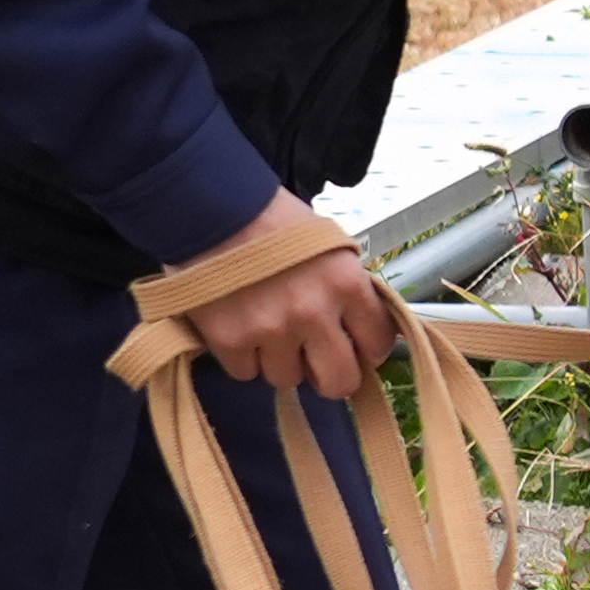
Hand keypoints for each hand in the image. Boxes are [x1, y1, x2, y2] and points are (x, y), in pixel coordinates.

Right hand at [178, 194, 402, 398]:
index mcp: (348, 284)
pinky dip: (244, 358)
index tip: (356, 347)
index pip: (377, 343)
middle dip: (331, 376)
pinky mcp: (229, 340)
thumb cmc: (275, 222)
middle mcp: (314, 312)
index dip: (367, 349)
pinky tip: (241, 329)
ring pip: (287, 379)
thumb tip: (359, 327)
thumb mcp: (331, 246)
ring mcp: (271, 330)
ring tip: (270, 332)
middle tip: (318, 362)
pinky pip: (246, 372)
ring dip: (281, 362)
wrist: (211, 208)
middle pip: (339, 381)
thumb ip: (348, 288)